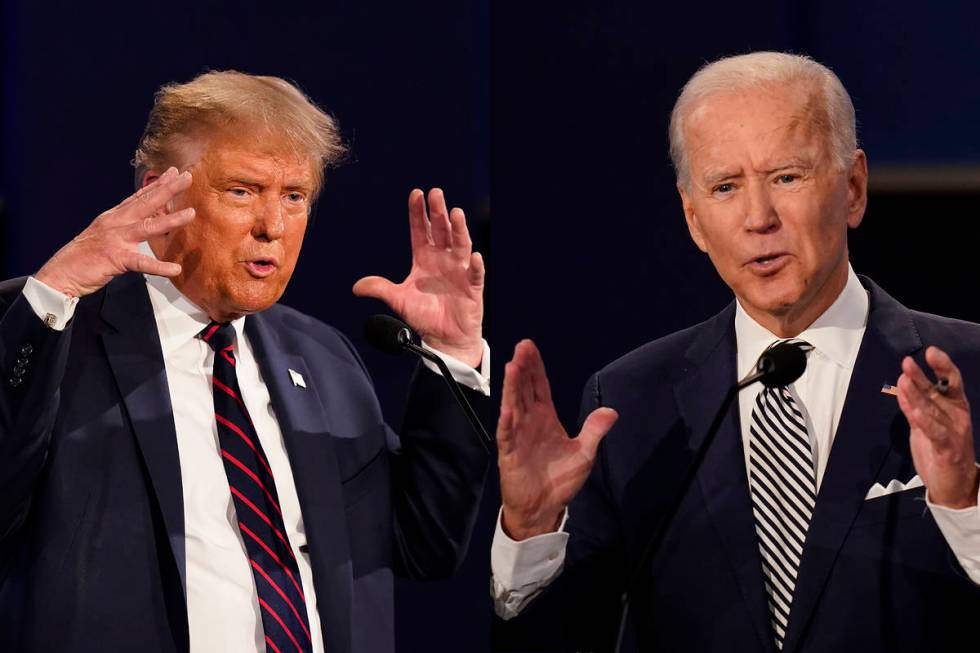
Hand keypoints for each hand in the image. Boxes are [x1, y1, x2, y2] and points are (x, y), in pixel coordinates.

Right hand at [35, 167, 194, 297]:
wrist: (61, 272)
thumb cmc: (85, 256)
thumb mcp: (106, 233)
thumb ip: (124, 225)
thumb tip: (144, 219)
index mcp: (114, 217)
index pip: (139, 197)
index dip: (158, 184)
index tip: (174, 172)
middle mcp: (115, 223)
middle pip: (146, 203)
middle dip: (168, 189)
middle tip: (187, 177)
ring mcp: (115, 239)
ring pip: (147, 227)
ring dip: (170, 220)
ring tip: (191, 214)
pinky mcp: (115, 258)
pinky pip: (141, 263)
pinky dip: (158, 267)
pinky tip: (174, 268)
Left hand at [353, 188, 483, 367]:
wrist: (444, 338)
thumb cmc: (424, 316)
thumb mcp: (399, 301)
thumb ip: (380, 289)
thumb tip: (356, 287)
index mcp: (425, 258)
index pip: (421, 230)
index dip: (418, 213)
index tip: (416, 194)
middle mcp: (443, 259)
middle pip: (441, 231)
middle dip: (438, 212)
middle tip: (435, 193)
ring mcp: (459, 271)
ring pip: (460, 245)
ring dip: (458, 230)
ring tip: (456, 213)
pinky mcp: (472, 288)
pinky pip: (475, 274)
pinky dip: (475, 266)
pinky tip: (473, 257)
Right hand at [497, 340, 618, 539]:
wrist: (544, 508)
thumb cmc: (559, 480)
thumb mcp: (584, 453)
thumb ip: (595, 430)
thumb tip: (611, 411)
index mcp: (545, 418)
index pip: (539, 387)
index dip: (535, 368)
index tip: (529, 347)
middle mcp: (529, 422)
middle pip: (524, 389)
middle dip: (523, 369)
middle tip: (521, 347)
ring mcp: (518, 436)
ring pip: (514, 406)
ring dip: (512, 387)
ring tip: (512, 366)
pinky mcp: (510, 454)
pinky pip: (508, 436)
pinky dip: (507, 423)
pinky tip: (508, 409)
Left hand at [896, 346, 979, 508]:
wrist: (955, 485)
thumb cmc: (941, 450)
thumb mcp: (927, 425)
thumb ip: (917, 406)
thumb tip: (903, 385)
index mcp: (955, 408)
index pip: (950, 382)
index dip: (942, 366)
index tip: (930, 351)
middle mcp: (957, 416)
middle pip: (940, 392)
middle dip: (923, 376)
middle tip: (907, 362)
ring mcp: (953, 432)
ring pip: (933, 409)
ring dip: (916, 395)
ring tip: (902, 380)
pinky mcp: (946, 449)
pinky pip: (934, 431)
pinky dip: (923, 420)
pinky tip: (913, 409)